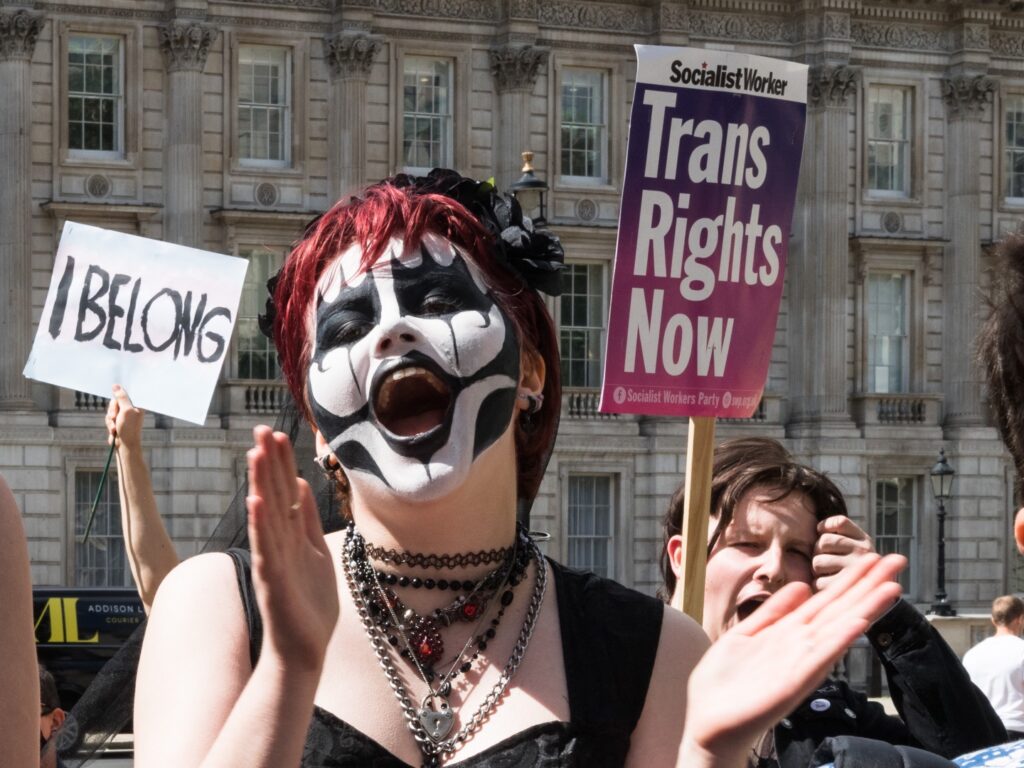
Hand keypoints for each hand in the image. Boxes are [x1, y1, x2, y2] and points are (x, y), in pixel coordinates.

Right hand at [106, 384, 143, 450]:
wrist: (125, 445)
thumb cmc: (129, 428)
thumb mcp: (125, 410)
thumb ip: (121, 397)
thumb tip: (116, 386)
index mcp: (137, 404)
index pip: (128, 393)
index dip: (120, 392)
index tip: (116, 391)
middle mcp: (132, 408)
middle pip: (116, 401)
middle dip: (113, 410)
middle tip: (114, 416)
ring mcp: (124, 415)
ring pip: (111, 410)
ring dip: (110, 419)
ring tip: (115, 427)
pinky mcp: (118, 421)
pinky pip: (109, 417)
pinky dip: (110, 424)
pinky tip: (114, 431)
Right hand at [247, 425, 338, 671]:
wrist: (304, 650)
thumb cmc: (309, 604)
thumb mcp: (315, 551)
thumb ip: (307, 520)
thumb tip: (300, 483)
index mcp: (291, 535)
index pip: (285, 491)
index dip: (281, 463)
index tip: (277, 433)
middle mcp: (279, 543)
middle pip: (273, 495)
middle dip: (269, 463)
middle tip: (261, 429)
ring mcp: (273, 560)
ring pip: (267, 516)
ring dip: (260, 484)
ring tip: (255, 454)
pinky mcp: (272, 581)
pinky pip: (266, 548)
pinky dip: (261, 526)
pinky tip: (256, 503)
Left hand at [678, 553, 904, 767]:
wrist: (710, 722)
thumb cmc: (726, 683)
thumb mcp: (746, 634)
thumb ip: (773, 612)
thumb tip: (801, 587)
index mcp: (789, 631)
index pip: (827, 600)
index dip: (851, 580)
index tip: (874, 558)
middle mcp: (801, 645)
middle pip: (841, 609)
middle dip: (868, 585)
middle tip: (897, 561)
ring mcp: (800, 662)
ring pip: (837, 628)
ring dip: (864, 608)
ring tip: (891, 586)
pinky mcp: (793, 681)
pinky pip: (819, 656)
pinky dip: (839, 639)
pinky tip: (858, 623)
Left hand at [812, 515, 874, 590]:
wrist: (873, 588)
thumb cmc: (851, 560)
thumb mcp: (852, 540)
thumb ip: (837, 527)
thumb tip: (820, 527)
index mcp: (863, 539)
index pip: (839, 522)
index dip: (825, 526)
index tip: (822, 532)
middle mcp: (863, 552)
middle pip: (824, 541)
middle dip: (818, 549)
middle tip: (825, 557)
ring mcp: (855, 570)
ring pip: (818, 562)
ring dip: (817, 568)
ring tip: (828, 570)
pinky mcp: (845, 588)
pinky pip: (819, 581)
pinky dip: (818, 583)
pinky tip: (828, 582)